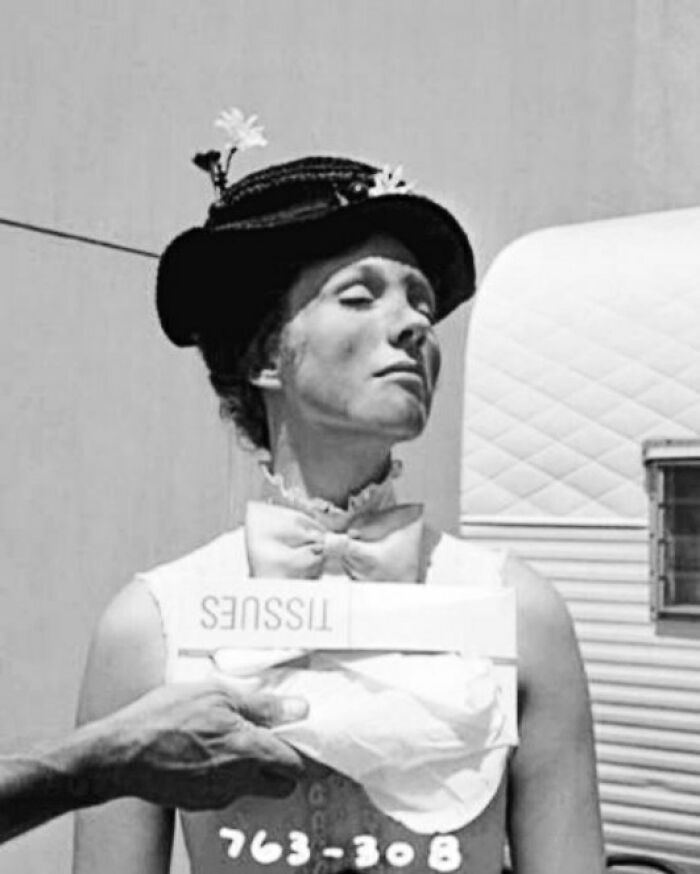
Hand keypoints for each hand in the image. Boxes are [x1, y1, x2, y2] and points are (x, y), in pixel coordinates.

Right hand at [84, 676, 308, 809]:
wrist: (120, 754)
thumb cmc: (162, 719)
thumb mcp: (216, 693)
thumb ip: (261, 704)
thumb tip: (296, 708)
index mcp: (248, 751)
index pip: (296, 765)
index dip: (301, 749)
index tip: (296, 733)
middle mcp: (238, 780)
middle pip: (283, 784)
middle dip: (283, 764)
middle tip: (270, 738)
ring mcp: (218, 795)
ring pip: (254, 787)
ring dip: (252, 767)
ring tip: (229, 737)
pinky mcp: (200, 802)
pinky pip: (227, 790)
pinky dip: (226, 774)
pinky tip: (208, 751)